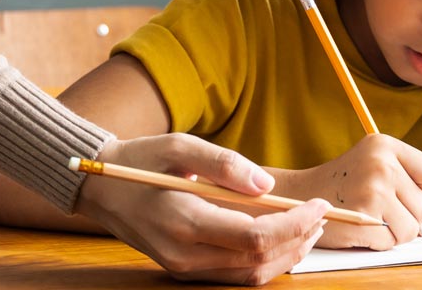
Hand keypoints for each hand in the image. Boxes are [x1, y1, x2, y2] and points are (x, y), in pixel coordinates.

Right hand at [75, 134, 329, 285]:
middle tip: (321, 216)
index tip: (319, 204)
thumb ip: (225, 164)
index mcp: (183, 221)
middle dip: (298, 240)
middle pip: (258, 262)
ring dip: (286, 254)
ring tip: (308, 227)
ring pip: (249, 275)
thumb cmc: (141, 160)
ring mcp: (182, 267)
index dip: (295, 224)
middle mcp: (183, 253)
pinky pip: (234, 275)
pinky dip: (264, 261)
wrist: (99, 188)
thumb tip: (267, 185)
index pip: (255, 237)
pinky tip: (280, 239)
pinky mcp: (184, 270)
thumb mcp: (181, 146)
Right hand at [273, 134, 421, 249]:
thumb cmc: (343, 182)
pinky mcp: (365, 220)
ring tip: (369, 216)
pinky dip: (378, 242)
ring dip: (394, 231)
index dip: (419, 187)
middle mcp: (381, 164)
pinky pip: (392, 242)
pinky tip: (360, 226)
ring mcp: (373, 192)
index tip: (396, 188)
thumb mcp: (375, 164)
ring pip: (412, 228)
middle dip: (406, 214)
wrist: (299, 195)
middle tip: (376, 205)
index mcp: (384, 144)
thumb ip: (412, 176)